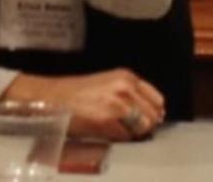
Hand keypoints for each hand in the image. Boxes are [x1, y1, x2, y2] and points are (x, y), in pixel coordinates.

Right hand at [3, 68, 165, 140]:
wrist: (54, 97)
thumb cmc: (78, 92)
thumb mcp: (108, 83)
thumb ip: (132, 93)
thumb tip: (156, 114)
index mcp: (125, 76)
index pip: (157, 99)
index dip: (153, 111)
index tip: (146, 116)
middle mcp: (124, 88)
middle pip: (153, 116)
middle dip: (143, 124)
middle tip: (124, 123)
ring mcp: (118, 104)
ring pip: (143, 128)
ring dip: (132, 131)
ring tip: (113, 124)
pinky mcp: (109, 121)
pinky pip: (127, 137)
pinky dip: (119, 137)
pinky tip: (105, 128)